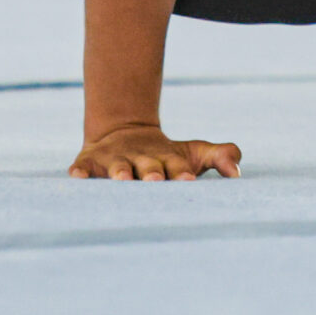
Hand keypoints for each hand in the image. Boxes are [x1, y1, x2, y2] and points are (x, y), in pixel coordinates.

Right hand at [68, 124, 242, 180]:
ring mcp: (115, 160)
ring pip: (118, 167)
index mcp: (167, 160)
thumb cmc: (166, 157)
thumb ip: (220, 157)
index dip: (182, 173)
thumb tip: (239, 172)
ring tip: (122, 179)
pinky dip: (79, 170)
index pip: (177, 167)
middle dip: (152, 173)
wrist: (124, 133)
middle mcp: (141, 159)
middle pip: (148, 167)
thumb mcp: (194, 154)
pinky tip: (76, 175)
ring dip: (120, 172)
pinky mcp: (91, 162)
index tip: (190, 181)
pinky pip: (83, 167)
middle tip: (156, 180)